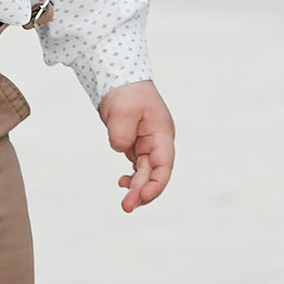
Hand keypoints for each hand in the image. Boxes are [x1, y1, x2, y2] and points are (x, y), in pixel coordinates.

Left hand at [99, 81, 174, 213]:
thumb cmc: (127, 92)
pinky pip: (138, 167)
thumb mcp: (122, 112)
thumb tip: (122, 149)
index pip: (164, 166)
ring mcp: (148, 144)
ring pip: (146, 173)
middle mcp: (158, 142)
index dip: (156, 185)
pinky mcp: (137, 144)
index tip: (142, 197)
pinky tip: (123, 183)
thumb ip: (121, 135)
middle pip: (154, 173)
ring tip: (126, 202)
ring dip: (137, 188)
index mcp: (162, 134)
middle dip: (142, 192)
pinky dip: (133, 178)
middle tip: (126, 206)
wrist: (119, 77)